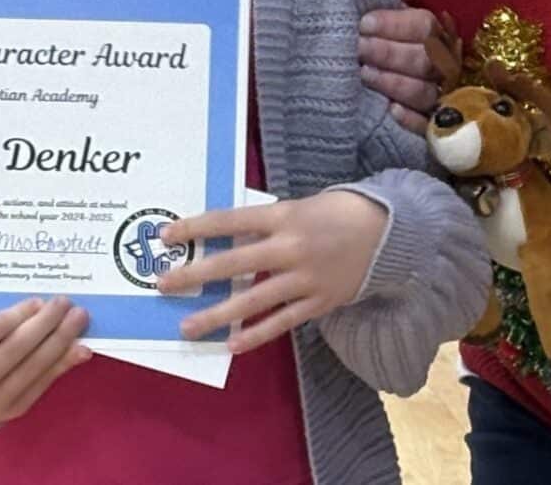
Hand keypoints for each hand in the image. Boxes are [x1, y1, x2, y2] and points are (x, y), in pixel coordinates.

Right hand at [0, 297, 90, 424]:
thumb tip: (37, 308)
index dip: (18, 315)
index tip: (38, 301)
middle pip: (15, 350)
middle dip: (44, 324)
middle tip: (65, 303)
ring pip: (33, 368)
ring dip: (60, 341)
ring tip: (78, 319)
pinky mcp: (14, 411)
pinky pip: (42, 384)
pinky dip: (63, 364)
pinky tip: (80, 349)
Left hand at [159, 190, 386, 351]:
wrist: (387, 234)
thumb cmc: (335, 213)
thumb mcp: (297, 206)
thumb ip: (265, 223)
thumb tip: (226, 237)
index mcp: (282, 216)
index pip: (230, 221)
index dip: (197, 228)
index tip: (167, 236)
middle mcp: (290, 247)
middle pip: (233, 263)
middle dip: (195, 274)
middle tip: (163, 284)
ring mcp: (304, 278)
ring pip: (252, 301)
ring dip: (217, 315)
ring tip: (187, 327)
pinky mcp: (317, 303)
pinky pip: (281, 322)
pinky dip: (256, 334)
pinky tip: (232, 344)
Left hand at [357, 0, 448, 133]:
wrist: (353, 57)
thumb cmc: (368, 22)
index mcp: (431, 30)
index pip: (425, 26)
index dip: (396, 24)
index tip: (364, 23)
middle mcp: (439, 62)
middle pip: (427, 59)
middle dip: (390, 53)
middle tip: (359, 48)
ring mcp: (436, 95)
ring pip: (426, 93)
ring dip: (395, 83)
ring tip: (364, 74)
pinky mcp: (428, 125)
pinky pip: (428, 127)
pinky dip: (411, 120)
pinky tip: (390, 110)